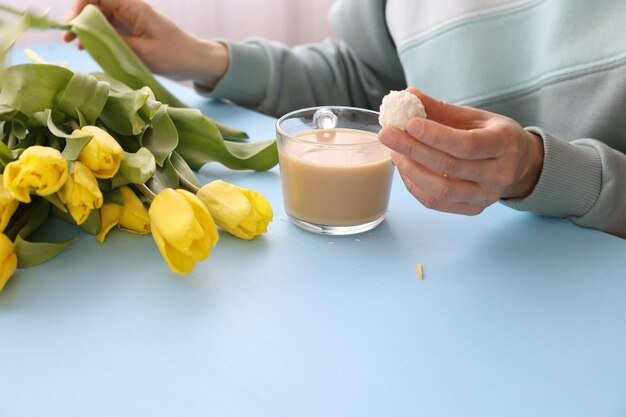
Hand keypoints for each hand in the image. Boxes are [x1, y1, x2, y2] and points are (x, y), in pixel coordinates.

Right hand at [63, 0, 228, 88]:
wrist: (195, 61)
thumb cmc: (175, 56)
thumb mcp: (143, 53)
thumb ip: (115, 43)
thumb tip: (87, 37)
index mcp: (133, 8)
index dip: (80, 6)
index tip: (72, 24)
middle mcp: (129, 10)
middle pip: (95, 5)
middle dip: (79, 18)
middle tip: (68, 38)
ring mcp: (130, 20)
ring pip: (99, 17)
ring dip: (85, 28)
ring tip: (74, 44)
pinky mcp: (131, 31)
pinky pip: (108, 29)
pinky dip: (96, 36)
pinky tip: (88, 47)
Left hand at [378, 88, 543, 214]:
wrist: (520, 165)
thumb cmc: (493, 136)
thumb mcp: (475, 117)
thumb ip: (442, 109)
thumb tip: (408, 95)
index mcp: (504, 144)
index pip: (466, 144)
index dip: (435, 135)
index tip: (408, 123)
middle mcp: (498, 174)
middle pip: (449, 167)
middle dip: (413, 149)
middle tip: (388, 134)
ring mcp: (486, 196)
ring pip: (440, 190)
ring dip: (411, 170)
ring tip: (395, 152)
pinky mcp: (472, 209)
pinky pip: (436, 203)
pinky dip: (415, 187)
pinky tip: (405, 169)